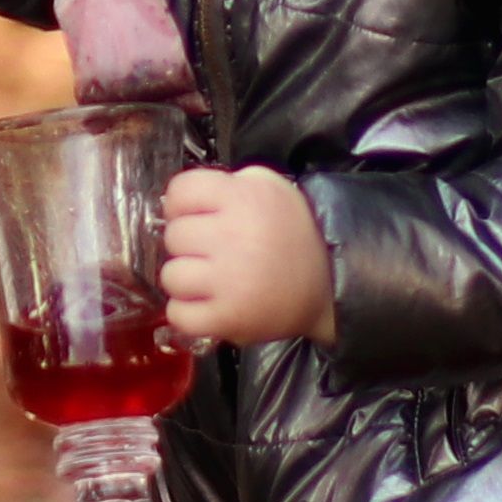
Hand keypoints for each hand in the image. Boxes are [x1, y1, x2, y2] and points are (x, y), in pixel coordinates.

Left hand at [161, 164, 335, 347]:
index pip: (179, 191)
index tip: (196, 217)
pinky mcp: (228, 318)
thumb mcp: (270, 187)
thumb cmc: (293, 233)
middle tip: (211, 252)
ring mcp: (229, 280)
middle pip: (173, 236)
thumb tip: (183, 200)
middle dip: (188, 244)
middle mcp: (232, 236)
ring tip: (210, 281)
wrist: (330, 284)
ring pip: (170, 276)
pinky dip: (187, 313)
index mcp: (242, 198)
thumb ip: (228, 183)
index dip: (181, 205)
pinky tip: (207, 304)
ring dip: (185, 280)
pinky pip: (178, 315)